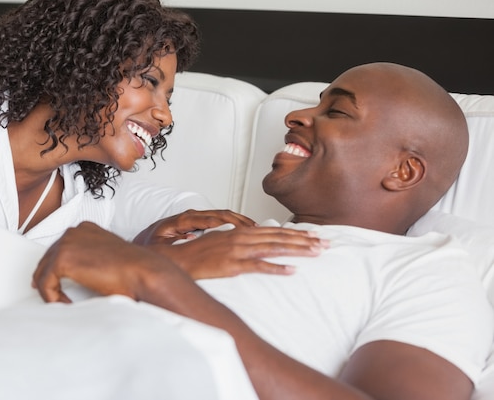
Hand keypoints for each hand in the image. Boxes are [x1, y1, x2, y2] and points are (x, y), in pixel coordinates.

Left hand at [32, 221, 185, 302]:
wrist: (141, 272)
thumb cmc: (132, 270)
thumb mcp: (107, 257)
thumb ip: (91, 258)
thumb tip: (80, 273)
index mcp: (86, 229)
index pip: (60, 247)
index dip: (55, 267)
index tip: (54, 282)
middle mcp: (74, 232)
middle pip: (48, 257)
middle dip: (48, 277)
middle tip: (51, 294)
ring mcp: (67, 243)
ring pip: (43, 271)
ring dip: (51, 289)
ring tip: (62, 301)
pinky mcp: (62, 259)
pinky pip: (45, 282)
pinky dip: (51, 296)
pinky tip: (64, 303)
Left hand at [133, 209, 256, 244]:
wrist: (145, 241)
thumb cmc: (152, 244)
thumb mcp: (161, 244)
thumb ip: (175, 240)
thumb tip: (191, 237)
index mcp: (182, 219)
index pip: (207, 218)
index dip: (225, 223)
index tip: (238, 228)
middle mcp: (191, 215)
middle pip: (219, 214)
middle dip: (238, 221)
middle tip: (254, 228)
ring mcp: (197, 217)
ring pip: (223, 215)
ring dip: (239, 221)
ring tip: (255, 227)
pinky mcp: (200, 221)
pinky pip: (221, 219)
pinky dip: (235, 223)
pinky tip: (245, 228)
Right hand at [149, 225, 328, 278]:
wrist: (177, 260)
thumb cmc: (198, 253)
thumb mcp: (222, 242)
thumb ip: (240, 241)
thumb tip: (256, 242)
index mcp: (241, 232)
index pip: (274, 231)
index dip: (296, 233)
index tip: (314, 235)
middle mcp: (242, 238)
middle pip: (279, 237)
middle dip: (304, 240)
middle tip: (325, 243)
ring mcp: (237, 251)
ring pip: (274, 248)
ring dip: (297, 250)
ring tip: (316, 252)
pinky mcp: (232, 265)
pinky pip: (258, 266)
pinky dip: (276, 268)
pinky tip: (292, 271)